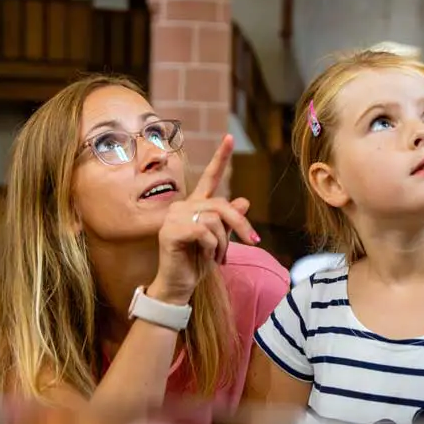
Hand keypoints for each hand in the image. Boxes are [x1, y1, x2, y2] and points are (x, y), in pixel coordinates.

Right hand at [150, 135, 259, 304]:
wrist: (178, 286)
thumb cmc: (196, 263)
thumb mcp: (219, 241)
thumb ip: (229, 221)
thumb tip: (244, 200)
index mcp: (194, 205)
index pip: (209, 177)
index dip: (220, 157)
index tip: (229, 137)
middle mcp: (182, 206)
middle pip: (221, 205)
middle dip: (240, 224)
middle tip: (252, 241)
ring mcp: (174, 217)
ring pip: (214, 220)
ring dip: (223, 243)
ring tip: (218, 258)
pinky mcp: (170, 230)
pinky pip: (203, 232)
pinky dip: (211, 247)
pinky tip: (206, 257)